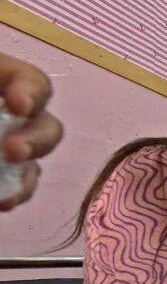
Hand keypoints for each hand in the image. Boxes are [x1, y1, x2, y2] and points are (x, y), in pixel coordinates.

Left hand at [0, 53, 62, 211]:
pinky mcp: (2, 175)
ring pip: (34, 163)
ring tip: (4, 196)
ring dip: (25, 177)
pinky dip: (13, 194)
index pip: (31, 82)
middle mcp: (11, 114)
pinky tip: (1, 203)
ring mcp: (5, 145)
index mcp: (1, 79)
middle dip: (36, 141)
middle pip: (45, 127)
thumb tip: (14, 127)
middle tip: (13, 152)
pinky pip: (17, 186)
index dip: (30, 92)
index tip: (17, 105)